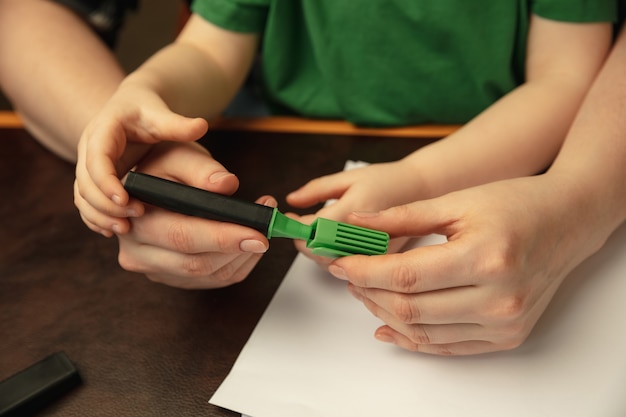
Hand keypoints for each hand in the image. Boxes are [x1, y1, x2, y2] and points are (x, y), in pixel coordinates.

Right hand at [74, 84, 207, 236]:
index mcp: (103, 130)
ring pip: (82, 195)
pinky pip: (86, 201)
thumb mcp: (160, 114)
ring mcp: (88, 165)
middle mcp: (89, 148)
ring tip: (124, 228)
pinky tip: (111, 230)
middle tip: (133, 218)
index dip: (107, 181)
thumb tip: (201, 126)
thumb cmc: (146, 110)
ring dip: (99, 214)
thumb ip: (177, 124)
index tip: (126, 198)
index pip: (97, 159)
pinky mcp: (93, 179)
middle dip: (106, 203)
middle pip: (86, 182)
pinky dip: (96, 217)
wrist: (130, 107)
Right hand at [115, 141, 273, 288]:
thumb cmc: (162, 165)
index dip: (223, 237)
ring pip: (210, 275)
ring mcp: (155, 269)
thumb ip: (202, 169)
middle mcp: (137, 252)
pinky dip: (239, 263)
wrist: (150, 181)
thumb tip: (226, 185)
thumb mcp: (178, 155)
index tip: (258, 233)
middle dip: (240, 247)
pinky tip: (250, 242)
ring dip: (244, 255)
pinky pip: (215, 279)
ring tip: (263, 227)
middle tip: (269, 228)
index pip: (182, 237)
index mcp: (134, 219)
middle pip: (196, 263)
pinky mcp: (174, 277)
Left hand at [286, 160, 418, 264]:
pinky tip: (336, 242)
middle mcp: (363, 236)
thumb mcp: (348, 177)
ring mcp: (372, 251)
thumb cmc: (386, 180)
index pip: (313, 230)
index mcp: (354, 212)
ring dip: (318, 251)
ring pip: (332, 264)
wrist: (419, 190)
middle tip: (300, 226)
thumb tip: (292, 200)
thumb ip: (317, 190)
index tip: (289, 218)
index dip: (295, 226)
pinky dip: (335, 257)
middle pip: (319, 253)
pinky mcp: (379, 260)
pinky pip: (348, 267)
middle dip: (303, 241)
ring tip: (318, 232)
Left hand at [326, 176, 602, 354]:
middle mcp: (499, 299)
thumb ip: (403, 216)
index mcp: (485, 258)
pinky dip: (413, 338)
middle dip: (367, 292)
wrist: (566, 222)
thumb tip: (357, 225)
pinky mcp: (507, 336)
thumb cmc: (515, 204)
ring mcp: (505, 323)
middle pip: (410, 308)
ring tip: (365, 291)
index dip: (363, 271)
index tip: (340, 262)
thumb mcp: (457, 201)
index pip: (405, 276)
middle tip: (348, 275)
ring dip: (384, 314)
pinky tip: (388, 324)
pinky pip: (447, 347)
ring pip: (424, 332)